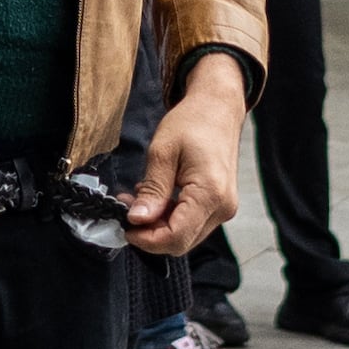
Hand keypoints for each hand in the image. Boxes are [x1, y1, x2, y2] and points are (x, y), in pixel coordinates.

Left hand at [125, 52, 249, 255]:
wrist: (218, 107)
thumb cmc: (192, 121)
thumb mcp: (163, 152)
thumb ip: (152, 190)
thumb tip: (137, 220)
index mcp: (210, 194)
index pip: (176, 237)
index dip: (146, 239)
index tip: (124, 225)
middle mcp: (222, 207)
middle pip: (181, 241)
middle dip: (150, 232)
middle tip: (126, 209)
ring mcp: (223, 208)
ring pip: (186, 235)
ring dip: (159, 224)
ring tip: (137, 199)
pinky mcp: (220, 204)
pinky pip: (192, 223)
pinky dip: (170, 217)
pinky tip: (155, 198)